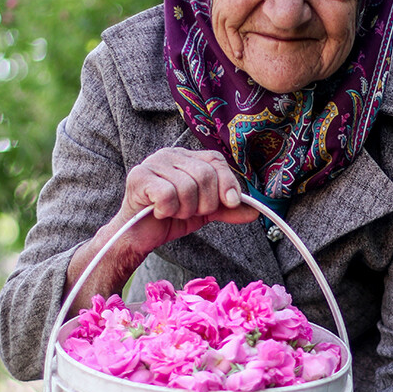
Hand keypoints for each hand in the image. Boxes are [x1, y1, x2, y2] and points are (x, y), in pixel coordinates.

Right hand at [65, 147, 258, 307]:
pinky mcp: (138, 177)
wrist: (138, 236)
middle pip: (205, 174)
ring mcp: (152, 163)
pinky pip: (168, 194)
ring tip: (173, 212)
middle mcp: (170, 154)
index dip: (228, 182)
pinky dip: (168, 210)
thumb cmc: (169, 219)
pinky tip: (159, 212)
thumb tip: (254, 211)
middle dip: (204, 203)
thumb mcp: (204, 212)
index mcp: (186, 157)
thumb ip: (227, 208)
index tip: (230, 203)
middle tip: (190, 212)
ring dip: (184, 209)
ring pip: (187, 187)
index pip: (216, 161)